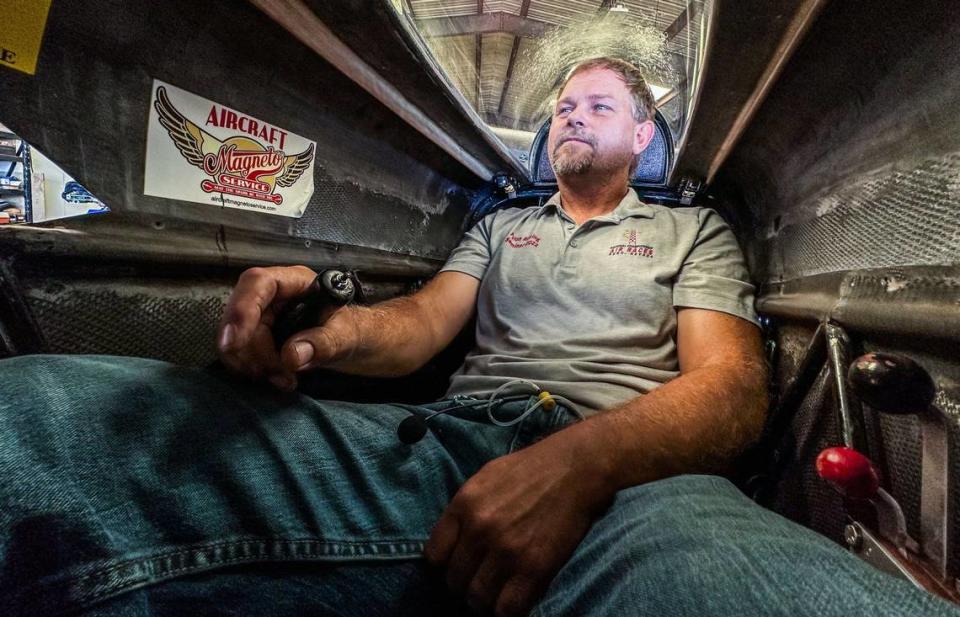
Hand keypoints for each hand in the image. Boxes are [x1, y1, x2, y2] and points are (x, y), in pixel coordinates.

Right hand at [217, 265, 349, 389]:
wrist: (355, 345)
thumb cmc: (354, 331)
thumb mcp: (348, 336)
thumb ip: (325, 343)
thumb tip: (292, 356)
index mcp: (295, 281)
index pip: (257, 283)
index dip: (241, 310)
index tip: (233, 342)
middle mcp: (272, 295)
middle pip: (241, 316)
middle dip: (254, 351)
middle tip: (278, 374)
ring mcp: (262, 315)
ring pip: (237, 339)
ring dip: (255, 365)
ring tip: (285, 379)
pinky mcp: (258, 336)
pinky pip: (242, 353)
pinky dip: (255, 370)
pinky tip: (279, 378)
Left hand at [425, 435, 614, 616]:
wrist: (576, 468)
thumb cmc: (531, 469)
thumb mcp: (485, 478)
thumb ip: (465, 509)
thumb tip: (453, 540)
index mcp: (464, 505)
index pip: (434, 555)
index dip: (445, 564)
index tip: (459, 564)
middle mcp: (479, 530)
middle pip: (454, 581)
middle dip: (465, 584)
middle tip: (481, 579)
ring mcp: (506, 551)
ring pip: (478, 599)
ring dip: (485, 601)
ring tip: (497, 593)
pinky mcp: (534, 568)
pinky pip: (508, 609)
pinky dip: (508, 611)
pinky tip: (514, 600)